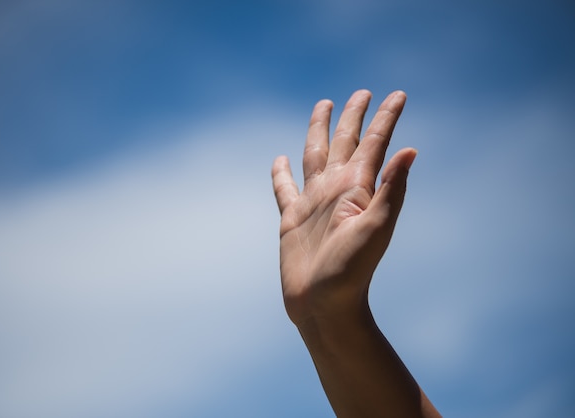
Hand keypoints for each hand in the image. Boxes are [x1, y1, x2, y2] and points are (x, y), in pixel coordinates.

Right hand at [272, 90, 416, 325]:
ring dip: (319, 131)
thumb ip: (390, 189)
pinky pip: (285, 189)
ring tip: (322, 107)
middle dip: (352, 116)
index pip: (374, 144)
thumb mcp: (376, 228)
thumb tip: (410, 151)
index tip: (396, 95)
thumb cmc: (352, 271)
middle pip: (343, 141)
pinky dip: (281, 174)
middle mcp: (335, 189)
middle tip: (360, 93)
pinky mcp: (292, 218)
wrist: (324, 304)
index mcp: (357, 188)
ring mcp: (313, 202)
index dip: (385, 118)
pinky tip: (280, 160)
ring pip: (314, 155)